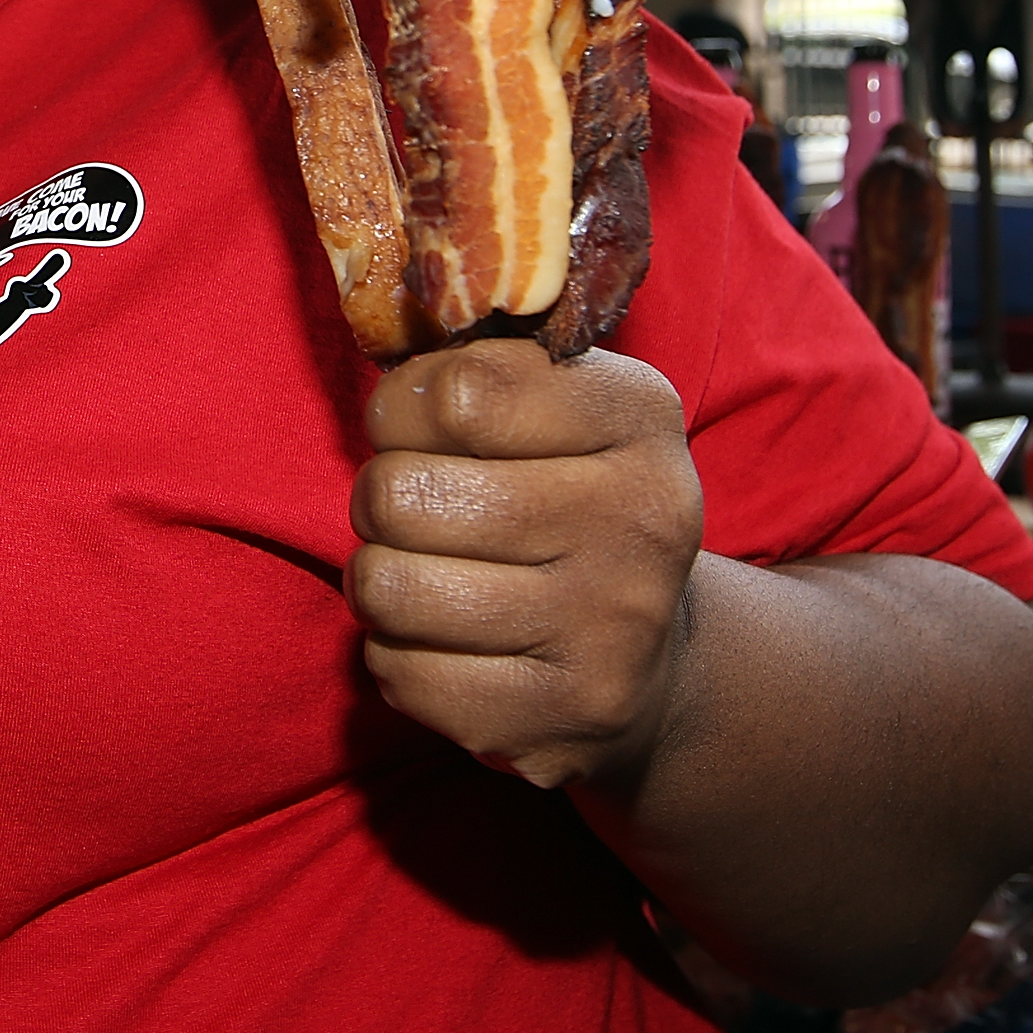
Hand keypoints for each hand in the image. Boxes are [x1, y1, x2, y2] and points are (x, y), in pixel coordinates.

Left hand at [346, 340, 703, 789]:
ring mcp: (606, 631)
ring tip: (424, 573)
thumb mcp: (560, 409)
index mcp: (640, 417)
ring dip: (380, 580)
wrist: (653, 662)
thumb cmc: (570, 503)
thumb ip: (481, 364)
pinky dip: (397, 655)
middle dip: (382, 499)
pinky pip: (400, 673)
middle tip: (415, 511)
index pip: (458, 392)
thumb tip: (383, 310)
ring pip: (388, 588)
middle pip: (404, 494)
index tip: (419, 428)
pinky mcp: (559, 722)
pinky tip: (449, 642)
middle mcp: (641, 522)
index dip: (403, 408)